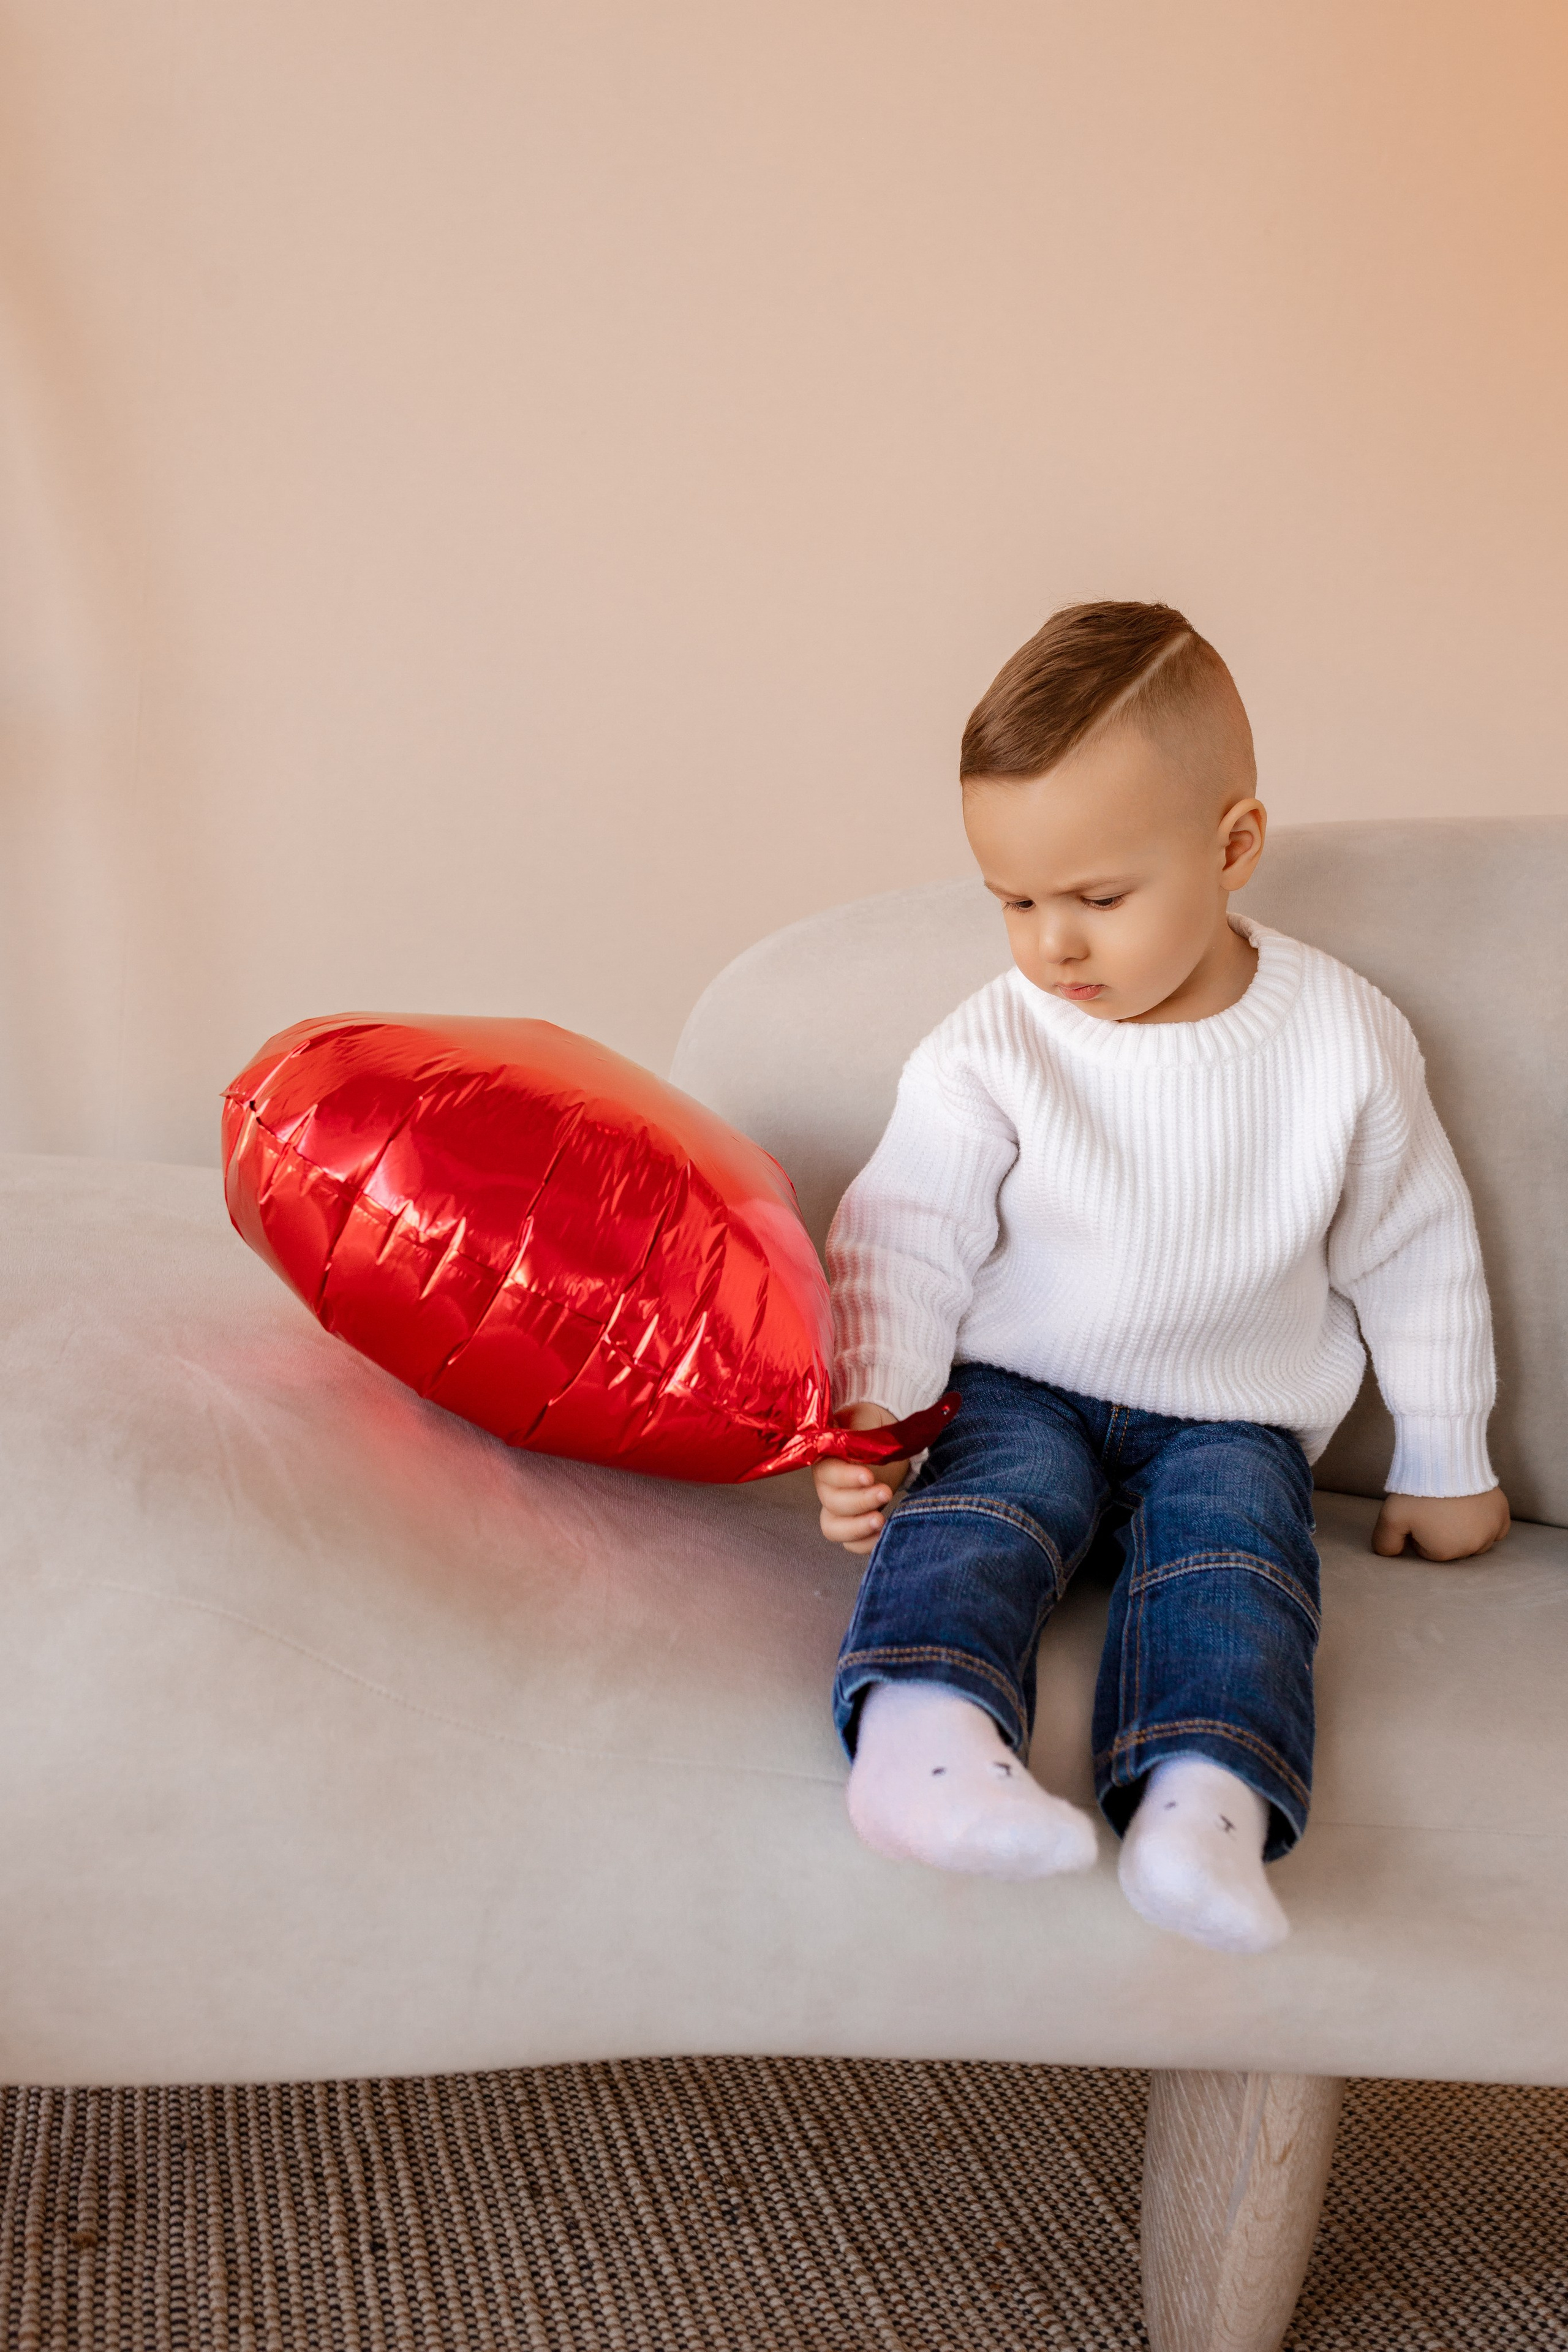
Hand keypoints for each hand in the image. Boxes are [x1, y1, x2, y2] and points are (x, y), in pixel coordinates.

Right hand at [814, 1403, 910, 1555]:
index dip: (846, 1478)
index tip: (869, 1475)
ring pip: (834, 1528)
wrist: (885, 1438)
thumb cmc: (874, 1428)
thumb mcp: (867, 1421)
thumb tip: (860, 1436)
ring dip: (858, 1528)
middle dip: (860, 1501)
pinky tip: (883, 1534)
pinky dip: (864, 1544)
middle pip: (832, 1503)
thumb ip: (861, 1428)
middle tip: (885, 1493)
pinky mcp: (853, 1524)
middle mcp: (827, 1487)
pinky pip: (850, 1544)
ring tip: (882, 1520)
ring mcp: (838, 1509)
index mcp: (826, 1459)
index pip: (828, 1473)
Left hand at [1371, 1487, 1510, 1560]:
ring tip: (1454, 1505)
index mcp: (1444, 1553)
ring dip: (1466, 1528)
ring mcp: (1491, 1533)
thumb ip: (1385, 1542)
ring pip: (1475, 1539)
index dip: (1419, 1531)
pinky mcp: (1503, 1516)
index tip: (1419, 1514)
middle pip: (1453, 1546)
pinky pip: (1497, 1529)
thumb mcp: (1390, 1517)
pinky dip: (1488, 1522)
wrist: (1446, 1460)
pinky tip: (1474, 1509)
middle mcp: (1472, 1548)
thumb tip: (1388, 1555)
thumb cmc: (1417, 1490)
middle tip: (1435, 1507)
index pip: (1427, 1550)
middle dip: (1443, 1531)